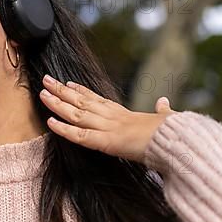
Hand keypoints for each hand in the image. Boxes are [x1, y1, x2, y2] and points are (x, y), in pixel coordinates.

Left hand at [39, 75, 176, 163]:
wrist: (179, 141)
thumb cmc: (175, 132)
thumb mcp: (167, 119)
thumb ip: (163, 110)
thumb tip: (164, 101)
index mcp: (126, 114)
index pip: (98, 99)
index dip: (81, 91)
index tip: (68, 83)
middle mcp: (113, 117)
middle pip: (82, 101)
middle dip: (62, 91)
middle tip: (46, 80)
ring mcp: (108, 128)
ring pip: (76, 113)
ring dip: (57, 103)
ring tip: (42, 93)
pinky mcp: (107, 142)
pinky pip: (80, 136)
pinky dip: (64, 129)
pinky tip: (50, 122)